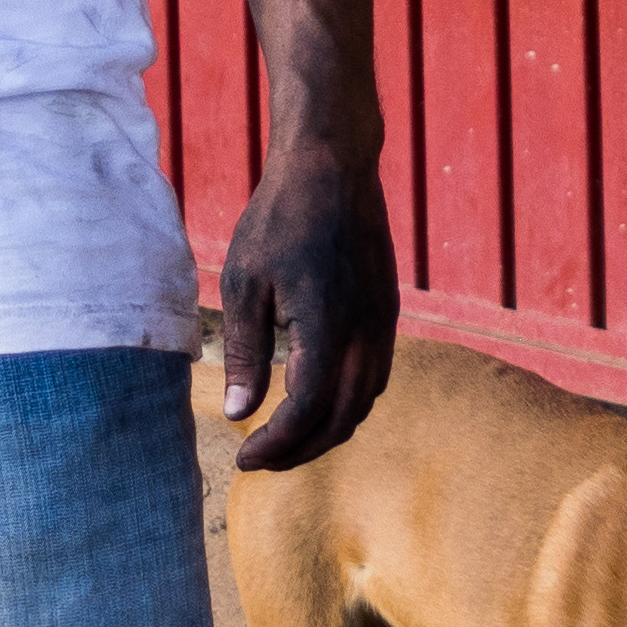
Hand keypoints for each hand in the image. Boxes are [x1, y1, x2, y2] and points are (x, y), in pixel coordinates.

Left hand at [215, 133, 397, 471]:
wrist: (331, 166)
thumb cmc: (279, 219)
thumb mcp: (244, 283)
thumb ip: (245, 352)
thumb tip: (239, 413)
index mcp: (326, 328)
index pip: (305, 411)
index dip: (275, 446)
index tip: (244, 459)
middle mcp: (365, 332)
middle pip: (342, 418)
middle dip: (301, 450)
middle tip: (261, 460)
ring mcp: (383, 322)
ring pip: (365, 401)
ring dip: (328, 429)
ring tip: (286, 439)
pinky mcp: (387, 311)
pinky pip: (376, 375)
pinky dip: (348, 401)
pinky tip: (317, 399)